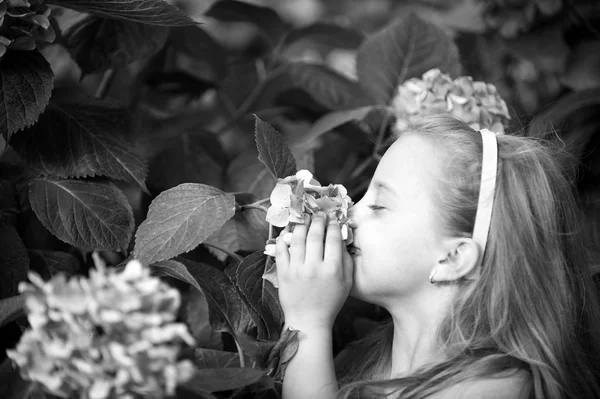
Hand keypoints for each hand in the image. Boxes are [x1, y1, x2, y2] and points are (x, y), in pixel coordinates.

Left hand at [275, 212, 352, 331]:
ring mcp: (297, 269)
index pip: (333, 239)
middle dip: (318, 220)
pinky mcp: (283, 273)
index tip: (333, 219)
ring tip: (304, 217)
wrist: (308, 321)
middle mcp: (314, 267)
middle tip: (319, 213)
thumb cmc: (330, 302)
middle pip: (315, 235)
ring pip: (297, 239)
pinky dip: (283, 239)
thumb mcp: (347, 284)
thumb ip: (347, 262)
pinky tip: (286, 231)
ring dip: (301, 224)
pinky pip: (281, 251)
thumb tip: (343, 241)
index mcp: (332, 269)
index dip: (333, 225)